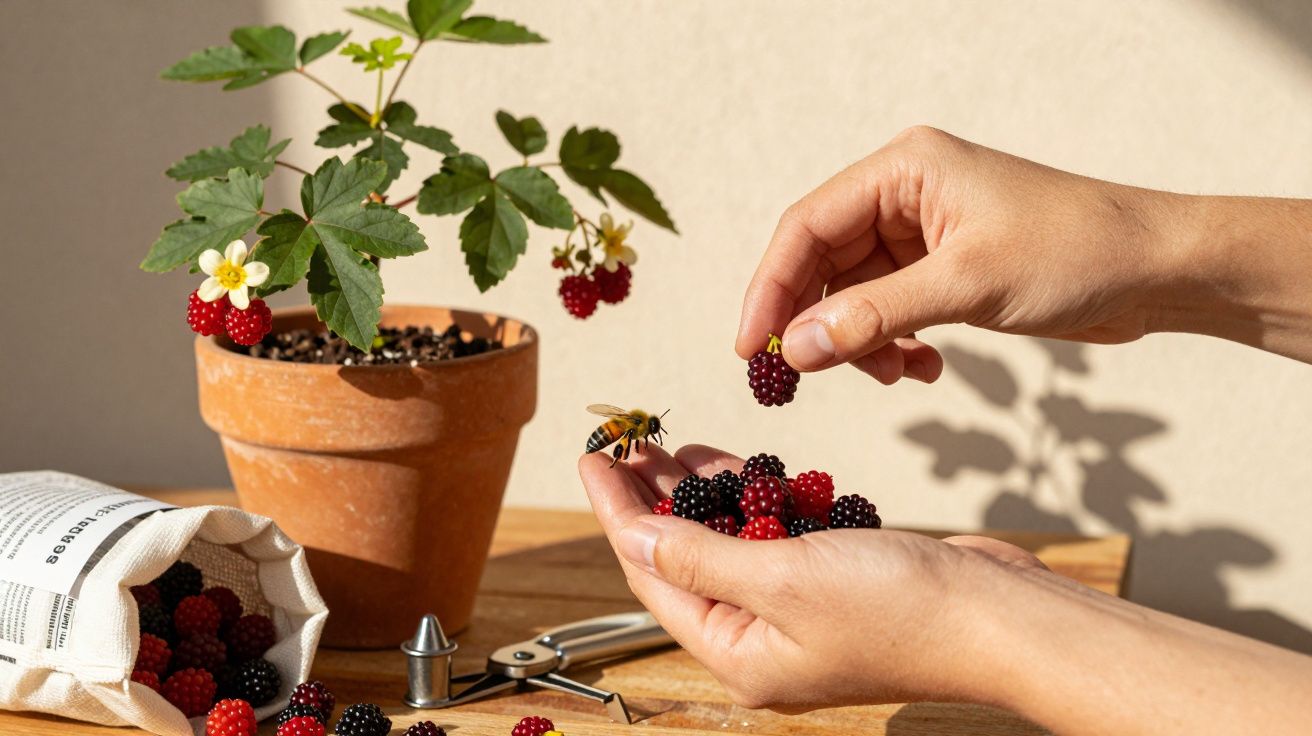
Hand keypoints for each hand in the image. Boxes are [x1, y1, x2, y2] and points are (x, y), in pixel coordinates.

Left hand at [578, 443, 1054, 711]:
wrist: (1000, 617)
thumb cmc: (901, 612)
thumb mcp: (784, 579)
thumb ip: (703, 558)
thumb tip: (638, 539)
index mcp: (740, 654)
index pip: (653, 575)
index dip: (617, 512)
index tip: (592, 458)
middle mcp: (762, 638)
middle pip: (684, 558)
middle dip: (652, 499)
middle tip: (624, 444)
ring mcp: (799, 610)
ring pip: (728, 541)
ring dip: (699, 492)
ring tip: (666, 445)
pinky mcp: (833, 581)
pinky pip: (773, 535)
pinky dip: (753, 497)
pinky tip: (733, 465)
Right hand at [736, 126, 1192, 383]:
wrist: (1157, 269)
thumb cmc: (1076, 253)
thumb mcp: (967, 285)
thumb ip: (874, 317)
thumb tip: (794, 349)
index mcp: (903, 170)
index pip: (806, 226)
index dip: (770, 288)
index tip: (749, 349)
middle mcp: (904, 194)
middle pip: (822, 262)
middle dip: (817, 323)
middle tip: (808, 377)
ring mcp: (922, 233)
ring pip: (852, 295)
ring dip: (861, 343)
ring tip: (897, 374)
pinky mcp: (942, 269)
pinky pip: (887, 311)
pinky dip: (893, 345)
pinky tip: (924, 368)